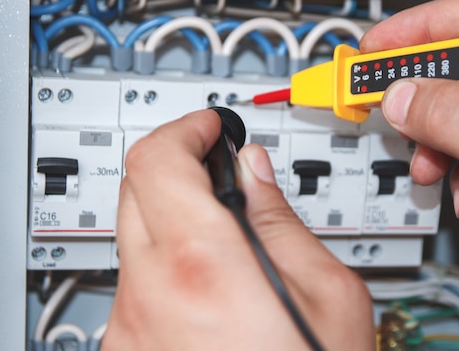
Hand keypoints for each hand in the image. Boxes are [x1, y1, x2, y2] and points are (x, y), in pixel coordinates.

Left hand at [101, 110, 373, 350]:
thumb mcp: (330, 296)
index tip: (208, 128)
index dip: (184, 130)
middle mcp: (149, 298)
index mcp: (203, 268)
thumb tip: (257, 173)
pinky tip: (210, 288)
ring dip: (172, 219)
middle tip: (215, 168)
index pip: (158, 160)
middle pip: (136, 189)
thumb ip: (283, 221)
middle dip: (175, 165)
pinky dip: (165, 266)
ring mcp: (128, 332)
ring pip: (132, 239)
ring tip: (225, 238)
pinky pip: (134, 286)